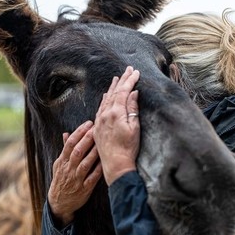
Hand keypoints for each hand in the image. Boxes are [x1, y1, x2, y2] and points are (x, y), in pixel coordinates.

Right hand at [48, 120, 102, 226]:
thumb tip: (66, 133)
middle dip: (87, 139)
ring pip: (85, 164)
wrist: (59, 202)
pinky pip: (92, 178)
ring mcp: (76, 179)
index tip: (88, 123)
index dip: (79, 132)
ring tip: (102, 141)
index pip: (70, 143)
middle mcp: (68, 169)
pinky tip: (105, 161)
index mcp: (62, 161)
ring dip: (94, 152)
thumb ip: (65, 150)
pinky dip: (98, 169)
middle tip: (97, 128)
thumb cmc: (61, 179)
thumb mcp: (59, 164)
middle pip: (78, 151)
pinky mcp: (84, 189)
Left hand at [94, 66, 139, 185]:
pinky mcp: (97, 126)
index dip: (130, 80)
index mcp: (116, 112)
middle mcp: (106, 113)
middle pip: (115, 92)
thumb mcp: (134, 127)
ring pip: (107, 98)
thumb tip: (133, 92)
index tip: (136, 72)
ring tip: (117, 78)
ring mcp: (100, 120)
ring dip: (113, 87)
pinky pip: (101, 107)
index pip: (124, 91)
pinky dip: (105, 98)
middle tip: (128, 69)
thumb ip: (132, 108)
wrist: (115, 164)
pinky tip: (107, 95)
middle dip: (122, 80)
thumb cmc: (128, 148)